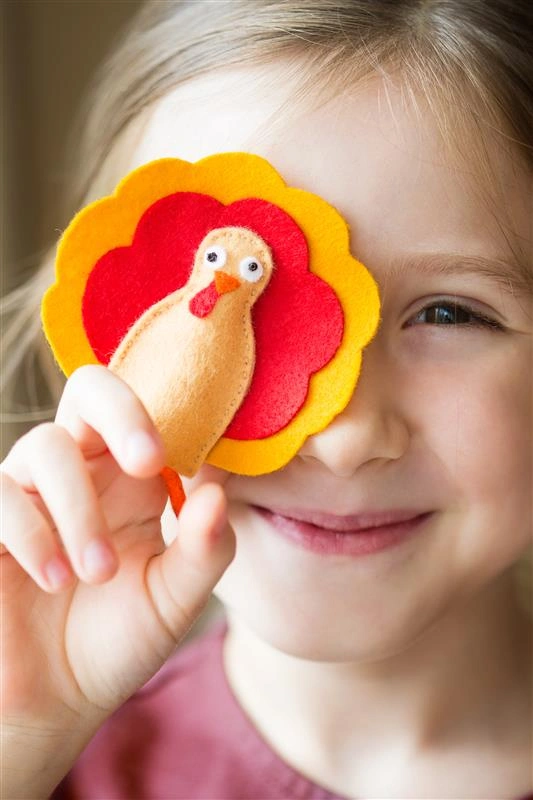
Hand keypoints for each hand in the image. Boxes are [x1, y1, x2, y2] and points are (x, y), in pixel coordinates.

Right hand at [0, 365, 234, 796]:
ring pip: (46, 445)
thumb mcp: (175, 601)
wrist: (52, 703)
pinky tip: (53, 579)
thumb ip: (205, 549)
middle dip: (122, 414)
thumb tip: (218, 491)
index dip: (171, 418)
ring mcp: (31, 492)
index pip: (150, 414)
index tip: (187, 461)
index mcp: (133, 482)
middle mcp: (83, 473)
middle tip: (149, 463)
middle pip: (90, 390)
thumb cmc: (117, 641)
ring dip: (77, 507)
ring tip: (95, 573)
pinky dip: (31, 531)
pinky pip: (1, 492)